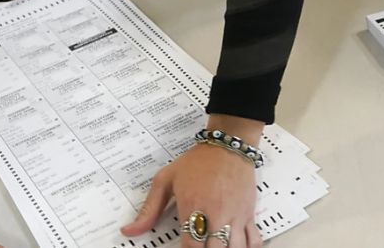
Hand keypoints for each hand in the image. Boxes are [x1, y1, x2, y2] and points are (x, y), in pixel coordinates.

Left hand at [122, 115, 264, 247]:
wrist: (228, 145)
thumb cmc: (198, 161)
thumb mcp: (166, 180)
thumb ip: (148, 210)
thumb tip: (130, 231)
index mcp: (193, 207)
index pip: (191, 247)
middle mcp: (216, 215)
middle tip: (199, 246)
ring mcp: (235, 216)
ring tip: (214, 246)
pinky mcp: (248, 214)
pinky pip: (254, 241)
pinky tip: (236, 247)